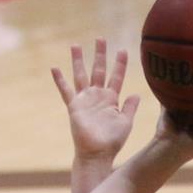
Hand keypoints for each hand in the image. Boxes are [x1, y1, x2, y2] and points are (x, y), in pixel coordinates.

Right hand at [52, 39, 139, 161]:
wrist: (97, 154)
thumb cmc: (112, 141)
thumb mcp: (126, 122)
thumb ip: (130, 107)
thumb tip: (137, 94)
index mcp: (111, 99)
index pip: (116, 77)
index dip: (119, 64)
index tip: (122, 49)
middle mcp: (97, 96)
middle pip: (98, 70)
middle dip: (99, 55)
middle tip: (100, 39)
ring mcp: (85, 100)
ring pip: (81, 75)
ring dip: (79, 61)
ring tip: (75, 45)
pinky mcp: (74, 107)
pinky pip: (65, 91)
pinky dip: (60, 80)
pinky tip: (55, 68)